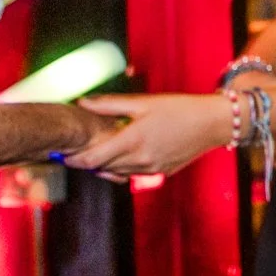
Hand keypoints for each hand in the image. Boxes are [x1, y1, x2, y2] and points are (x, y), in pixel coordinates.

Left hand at [67, 93, 229, 176]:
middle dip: (85, 162)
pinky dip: (123, 167)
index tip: (63, 153)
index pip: (92, 159)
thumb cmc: (180, 108)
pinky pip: (134, 173)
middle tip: (72, 152)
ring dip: (103, 166)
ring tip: (95, 153)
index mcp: (132, 141)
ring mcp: (151, 169)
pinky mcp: (162, 171)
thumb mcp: (144, 102)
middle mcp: (140, 160)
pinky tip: (122, 155)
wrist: (213, 124)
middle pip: (101, 168)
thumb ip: (109, 104)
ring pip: (117, 173)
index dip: (73, 159)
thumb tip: (82, 102)